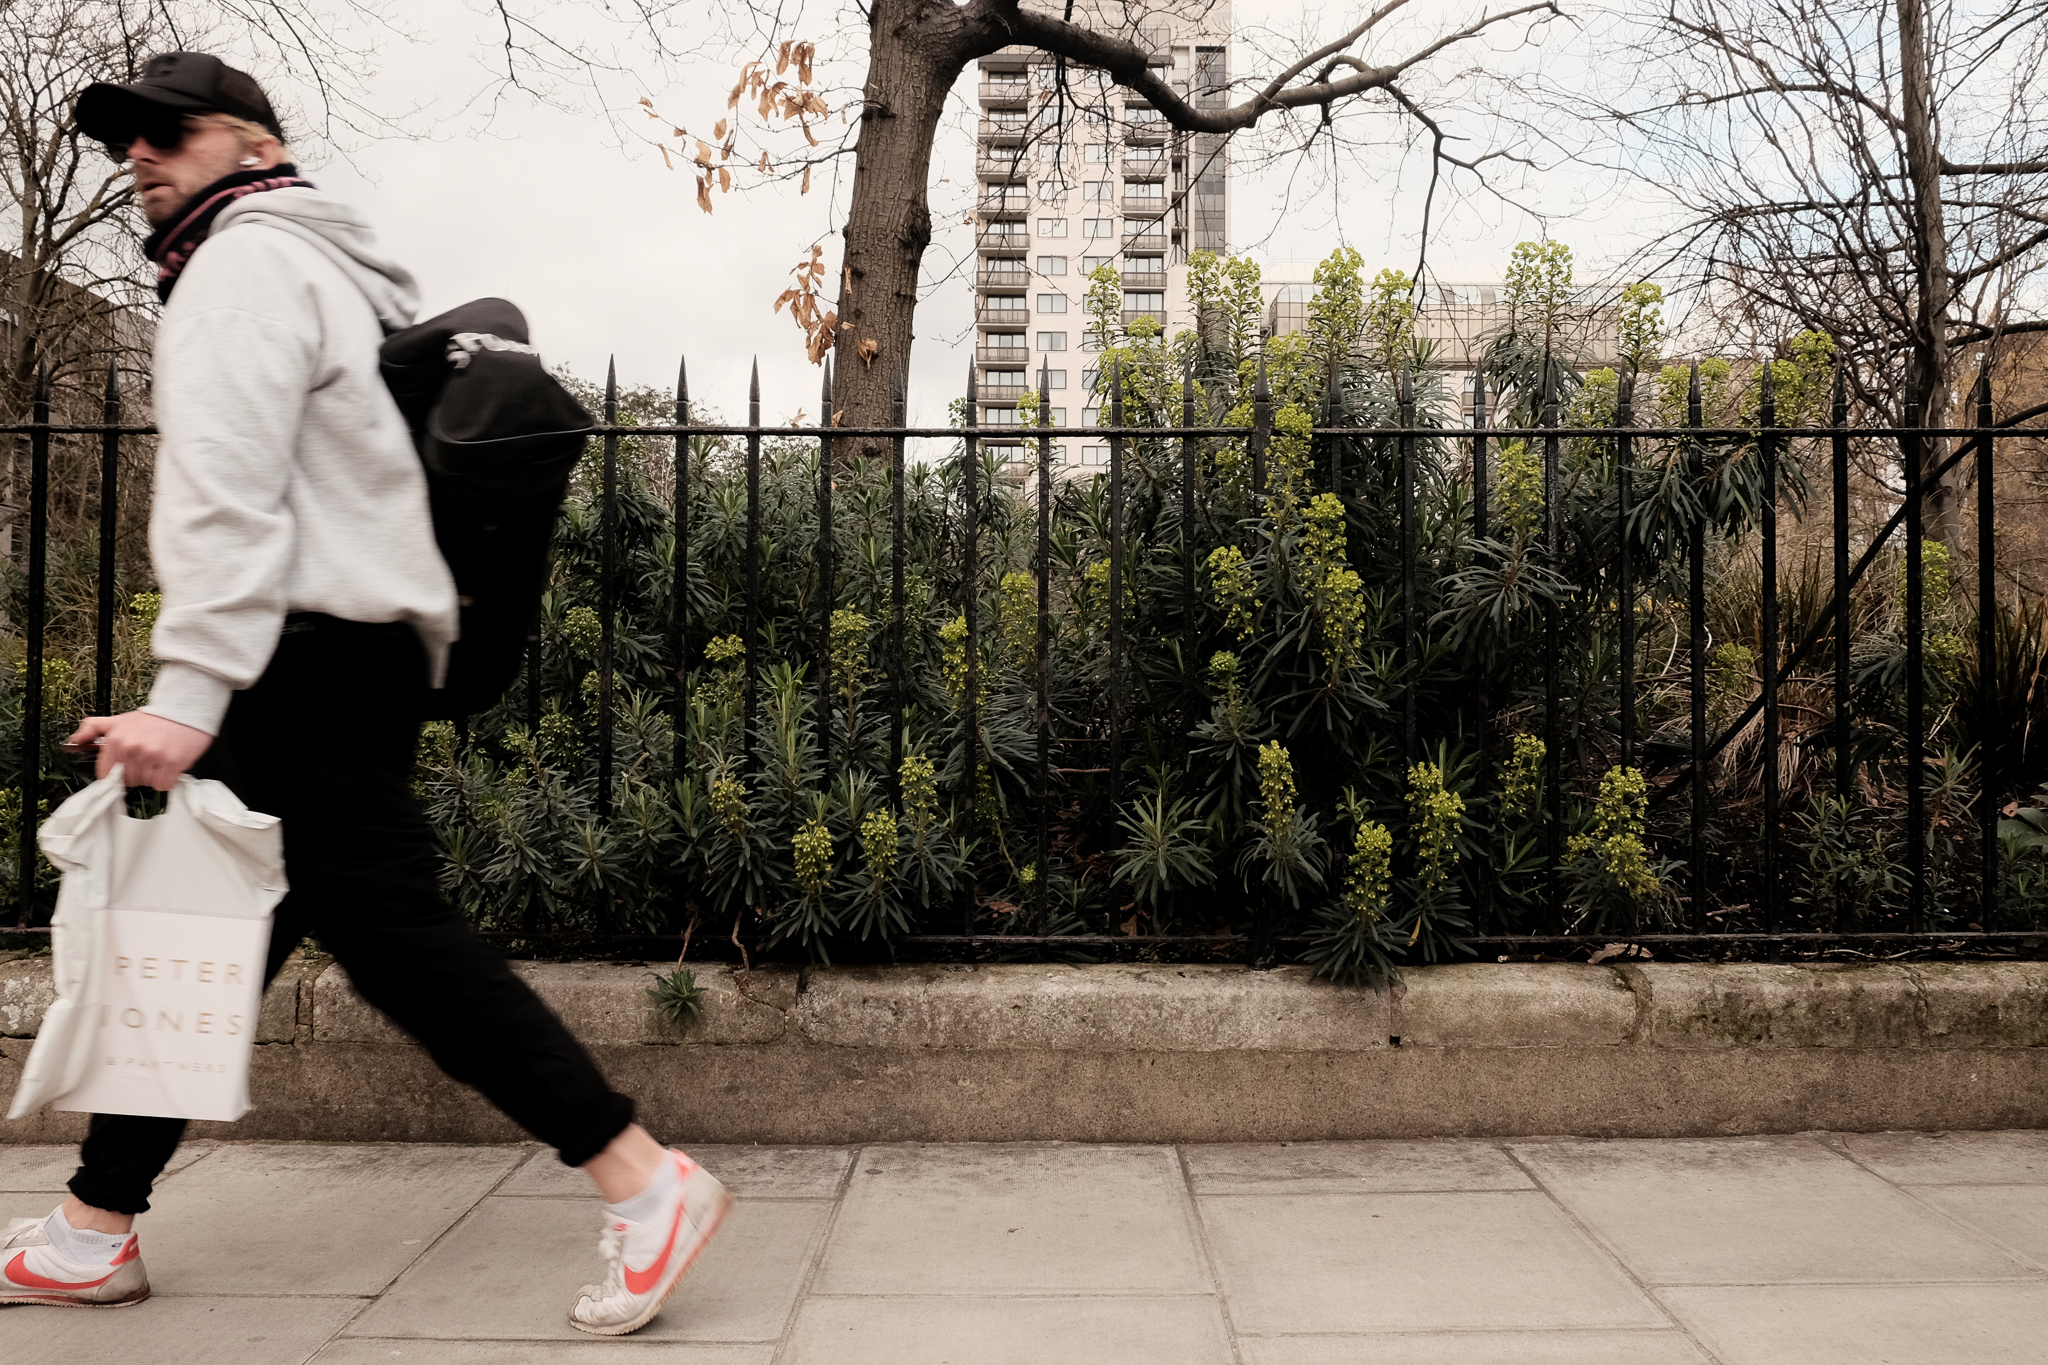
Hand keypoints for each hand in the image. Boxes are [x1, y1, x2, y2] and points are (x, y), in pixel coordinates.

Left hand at [66, 712, 213, 789]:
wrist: (185, 709)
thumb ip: (92, 728)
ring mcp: (152, 757)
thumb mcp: (118, 720)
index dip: (117, 773)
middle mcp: (132, 749)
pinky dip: (167, 779)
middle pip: (128, 781)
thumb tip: (74, 740)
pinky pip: (163, 785)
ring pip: (146, 784)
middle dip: (137, 773)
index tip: (126, 766)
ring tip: (160, 758)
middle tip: (148, 758)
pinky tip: (169, 765)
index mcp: (116, 741)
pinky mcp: (172, 764)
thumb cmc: (153, 718)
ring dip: (153, 776)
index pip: (106, 775)